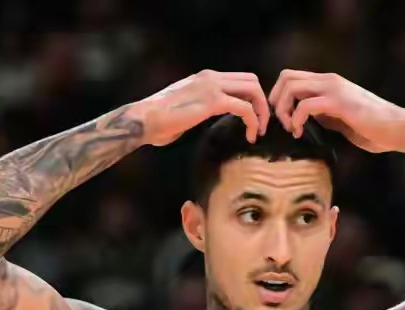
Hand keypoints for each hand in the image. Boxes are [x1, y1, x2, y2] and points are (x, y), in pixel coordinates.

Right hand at [131, 70, 270, 146]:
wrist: (143, 120)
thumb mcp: (184, 109)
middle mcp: (210, 77)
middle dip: (262, 102)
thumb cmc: (158, 122)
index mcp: (205, 78)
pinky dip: (253, 122)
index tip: (254, 118)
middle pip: (251, 80)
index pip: (240, 79)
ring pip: (252, 90)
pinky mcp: (212, 101)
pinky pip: (244, 108)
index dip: (252, 97)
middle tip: (262, 125)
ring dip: (262, 112)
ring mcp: (212, 86)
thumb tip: (199, 121)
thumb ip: (199, 109)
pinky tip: (250, 136)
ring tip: (259, 132)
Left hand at [268, 69, 404, 156]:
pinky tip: (299, 132)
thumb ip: (323, 113)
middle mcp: (329, 81)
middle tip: (281, 124)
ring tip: (291, 129)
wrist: (397, 128)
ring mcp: (334, 89)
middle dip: (276, 101)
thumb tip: (303, 116)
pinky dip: (295, 119)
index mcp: (329, 83)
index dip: (279, 96)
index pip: (292, 77)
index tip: (283, 119)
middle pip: (286, 77)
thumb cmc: (373, 127)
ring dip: (283, 110)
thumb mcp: (340, 118)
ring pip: (292, 87)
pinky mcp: (339, 103)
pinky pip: (305, 105)